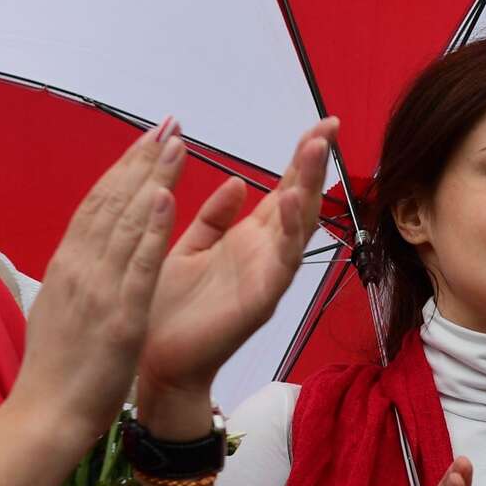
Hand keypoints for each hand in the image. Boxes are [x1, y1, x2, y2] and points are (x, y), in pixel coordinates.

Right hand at [8, 121, 185, 443]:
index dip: (124, 167)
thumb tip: (83, 245)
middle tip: (170, 124)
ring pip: (126, 223)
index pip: (97, 203)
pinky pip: (138, 265)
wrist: (45, 415)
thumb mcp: (60, 306)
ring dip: (153, 179)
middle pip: (112, 201)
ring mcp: (98, 289)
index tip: (148, 138)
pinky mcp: (119, 315)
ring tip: (176, 144)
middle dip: (143, 159)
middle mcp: (79, 267)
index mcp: (67, 264)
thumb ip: (75, 272)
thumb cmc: (56, 368)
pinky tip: (166, 199)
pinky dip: (151, 229)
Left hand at [135, 117, 336, 429]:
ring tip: (314, 150)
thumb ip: (214, 218)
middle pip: (299, 200)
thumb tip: (240, 180)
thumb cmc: (169, 306)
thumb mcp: (188, 248)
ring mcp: (266, 276)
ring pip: (297, 226)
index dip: (301, 159)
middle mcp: (264, 253)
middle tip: (329, 127)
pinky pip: (280, 263)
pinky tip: (288, 202)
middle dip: (314, 164)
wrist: (156, 360)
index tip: (321, 125)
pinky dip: (287, 232)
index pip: (283, 189)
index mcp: (247, 238)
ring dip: (307, 188)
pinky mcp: (259, 301)